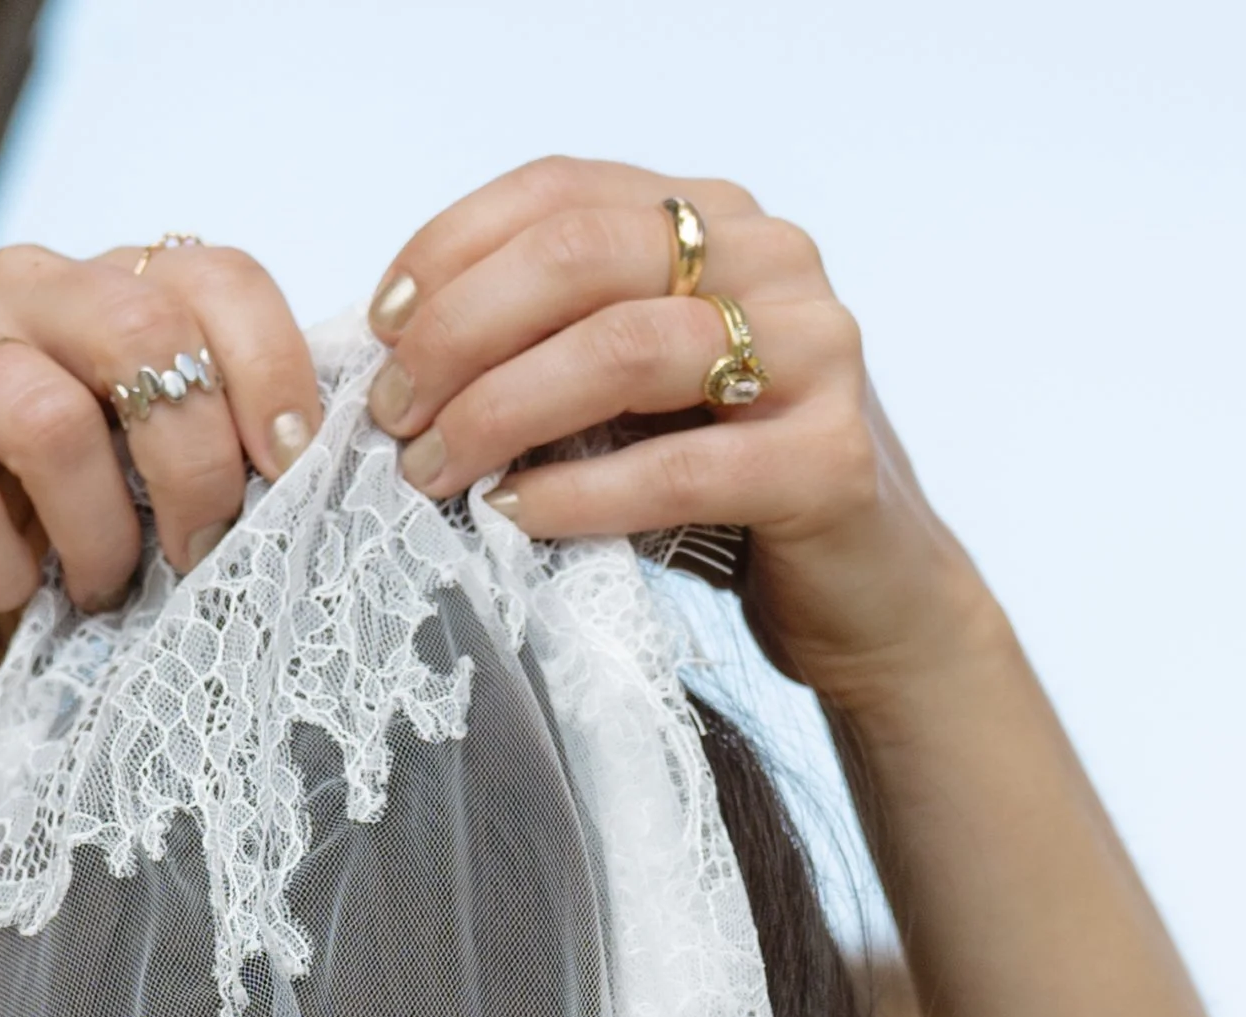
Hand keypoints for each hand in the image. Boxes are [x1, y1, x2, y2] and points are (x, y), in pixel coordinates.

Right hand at [0, 242, 323, 723]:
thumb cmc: (62, 560)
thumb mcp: (162, 496)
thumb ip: (224, 449)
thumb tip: (327, 466)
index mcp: (110, 291)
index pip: (217, 277)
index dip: (272, 372)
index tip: (292, 477)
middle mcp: (20, 294)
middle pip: (138, 333)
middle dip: (192, 463)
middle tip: (200, 556)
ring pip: (47, 418)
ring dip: (98, 533)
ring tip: (100, 590)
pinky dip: (1, 572)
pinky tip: (9, 598)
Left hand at [364, 159, 1001, 722]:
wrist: (864, 597)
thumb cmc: (724, 499)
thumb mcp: (631, 400)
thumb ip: (552, 351)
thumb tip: (400, 353)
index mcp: (716, 221)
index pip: (562, 190)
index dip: (453, 249)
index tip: (380, 330)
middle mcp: (773, 258)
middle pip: (580, 256)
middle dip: (460, 334)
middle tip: (393, 415)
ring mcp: (814, 350)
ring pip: (623, 348)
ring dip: (502, 411)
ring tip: (434, 472)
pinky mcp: (830, 457)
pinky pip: (679, 465)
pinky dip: (579, 493)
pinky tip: (513, 518)